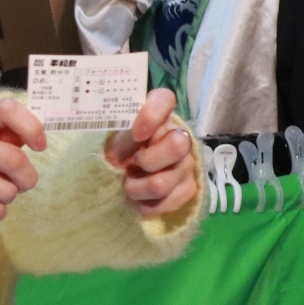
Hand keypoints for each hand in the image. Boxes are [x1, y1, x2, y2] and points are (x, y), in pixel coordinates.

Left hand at [104, 88, 197, 216]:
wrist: (126, 179)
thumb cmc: (120, 153)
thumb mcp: (114, 143)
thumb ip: (123, 137)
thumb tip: (134, 137)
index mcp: (157, 116)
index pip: (164, 99)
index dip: (152, 115)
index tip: (137, 134)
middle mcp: (179, 135)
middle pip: (177, 145)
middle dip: (148, 161)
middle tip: (133, 165)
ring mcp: (187, 162)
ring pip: (164, 182)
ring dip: (138, 189)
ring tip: (128, 186)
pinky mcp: (189, 187)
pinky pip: (171, 201)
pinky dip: (149, 205)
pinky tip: (139, 200)